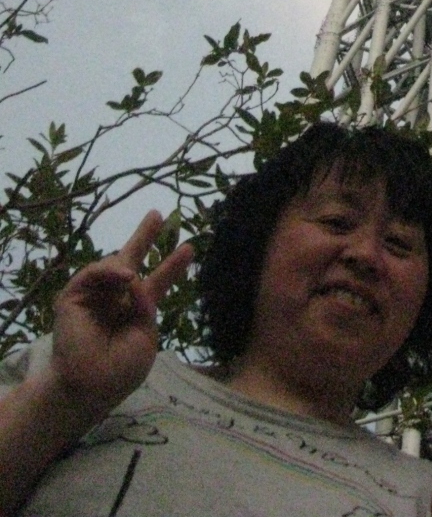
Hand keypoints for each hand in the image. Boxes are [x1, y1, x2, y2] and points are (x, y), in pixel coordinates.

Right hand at [49, 210, 192, 417]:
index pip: (156, 282)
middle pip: (131, 260)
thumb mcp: (146, 336)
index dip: (172, 265)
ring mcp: (94, 297)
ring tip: (132, 276)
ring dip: (127, 263)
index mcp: (135, 311)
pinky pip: (92, 273)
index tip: (189, 248)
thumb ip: (146, 304)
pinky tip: (125, 276)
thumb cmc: (120, 369)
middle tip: (159, 214)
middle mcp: (115, 300)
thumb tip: (135, 278)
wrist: (90, 387)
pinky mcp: (72, 297)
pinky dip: (109, 271)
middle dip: (144, 237)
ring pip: (114, 264)